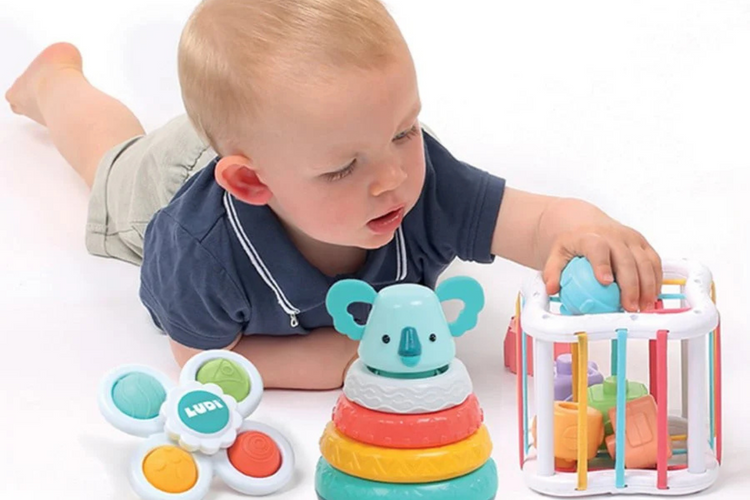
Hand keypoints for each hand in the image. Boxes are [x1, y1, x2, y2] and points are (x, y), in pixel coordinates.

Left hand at [542, 223, 662, 311]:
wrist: (586, 223)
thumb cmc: (574, 242)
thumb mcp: (557, 254)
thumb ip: (553, 272)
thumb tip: (553, 289)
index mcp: (591, 236)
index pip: (598, 248)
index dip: (602, 264)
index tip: (605, 282)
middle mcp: (614, 235)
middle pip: (627, 259)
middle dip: (631, 285)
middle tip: (630, 306)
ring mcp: (631, 239)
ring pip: (645, 261)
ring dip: (648, 285)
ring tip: (644, 306)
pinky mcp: (643, 243)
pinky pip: (654, 261)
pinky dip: (656, 279)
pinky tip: (652, 296)